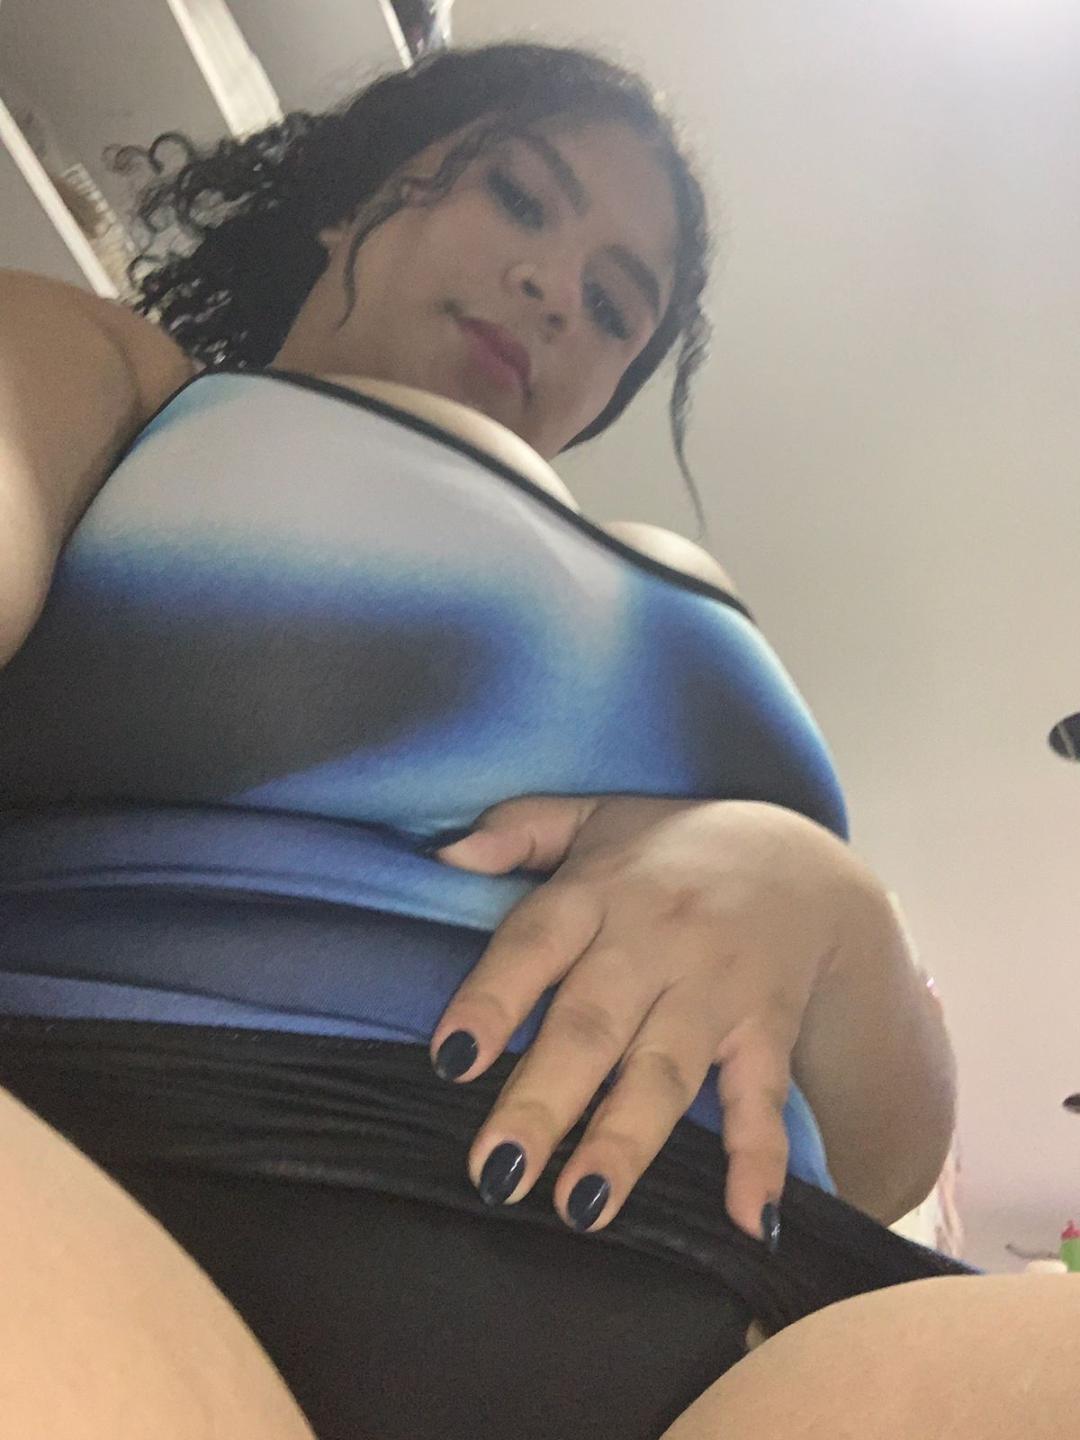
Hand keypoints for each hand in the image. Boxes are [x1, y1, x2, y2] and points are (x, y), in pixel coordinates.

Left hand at [427, 793, 870, 1245]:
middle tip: (496, 1172)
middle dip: (544, 1101)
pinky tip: (748, 1218)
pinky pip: (763, 1097)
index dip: (492, 1000)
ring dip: (624, 1140)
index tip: (450, 1059)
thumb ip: (516, 831)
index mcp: (598, 892)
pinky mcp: (766, 1029)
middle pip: (592, 1026)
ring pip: (665, 1072)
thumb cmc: (670, 847)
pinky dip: (760, 1159)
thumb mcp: (593, 816)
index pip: (535, 943)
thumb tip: (443, 856)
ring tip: (580, 1205)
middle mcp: (654, 942)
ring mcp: (715, 990)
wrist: (800, 857)